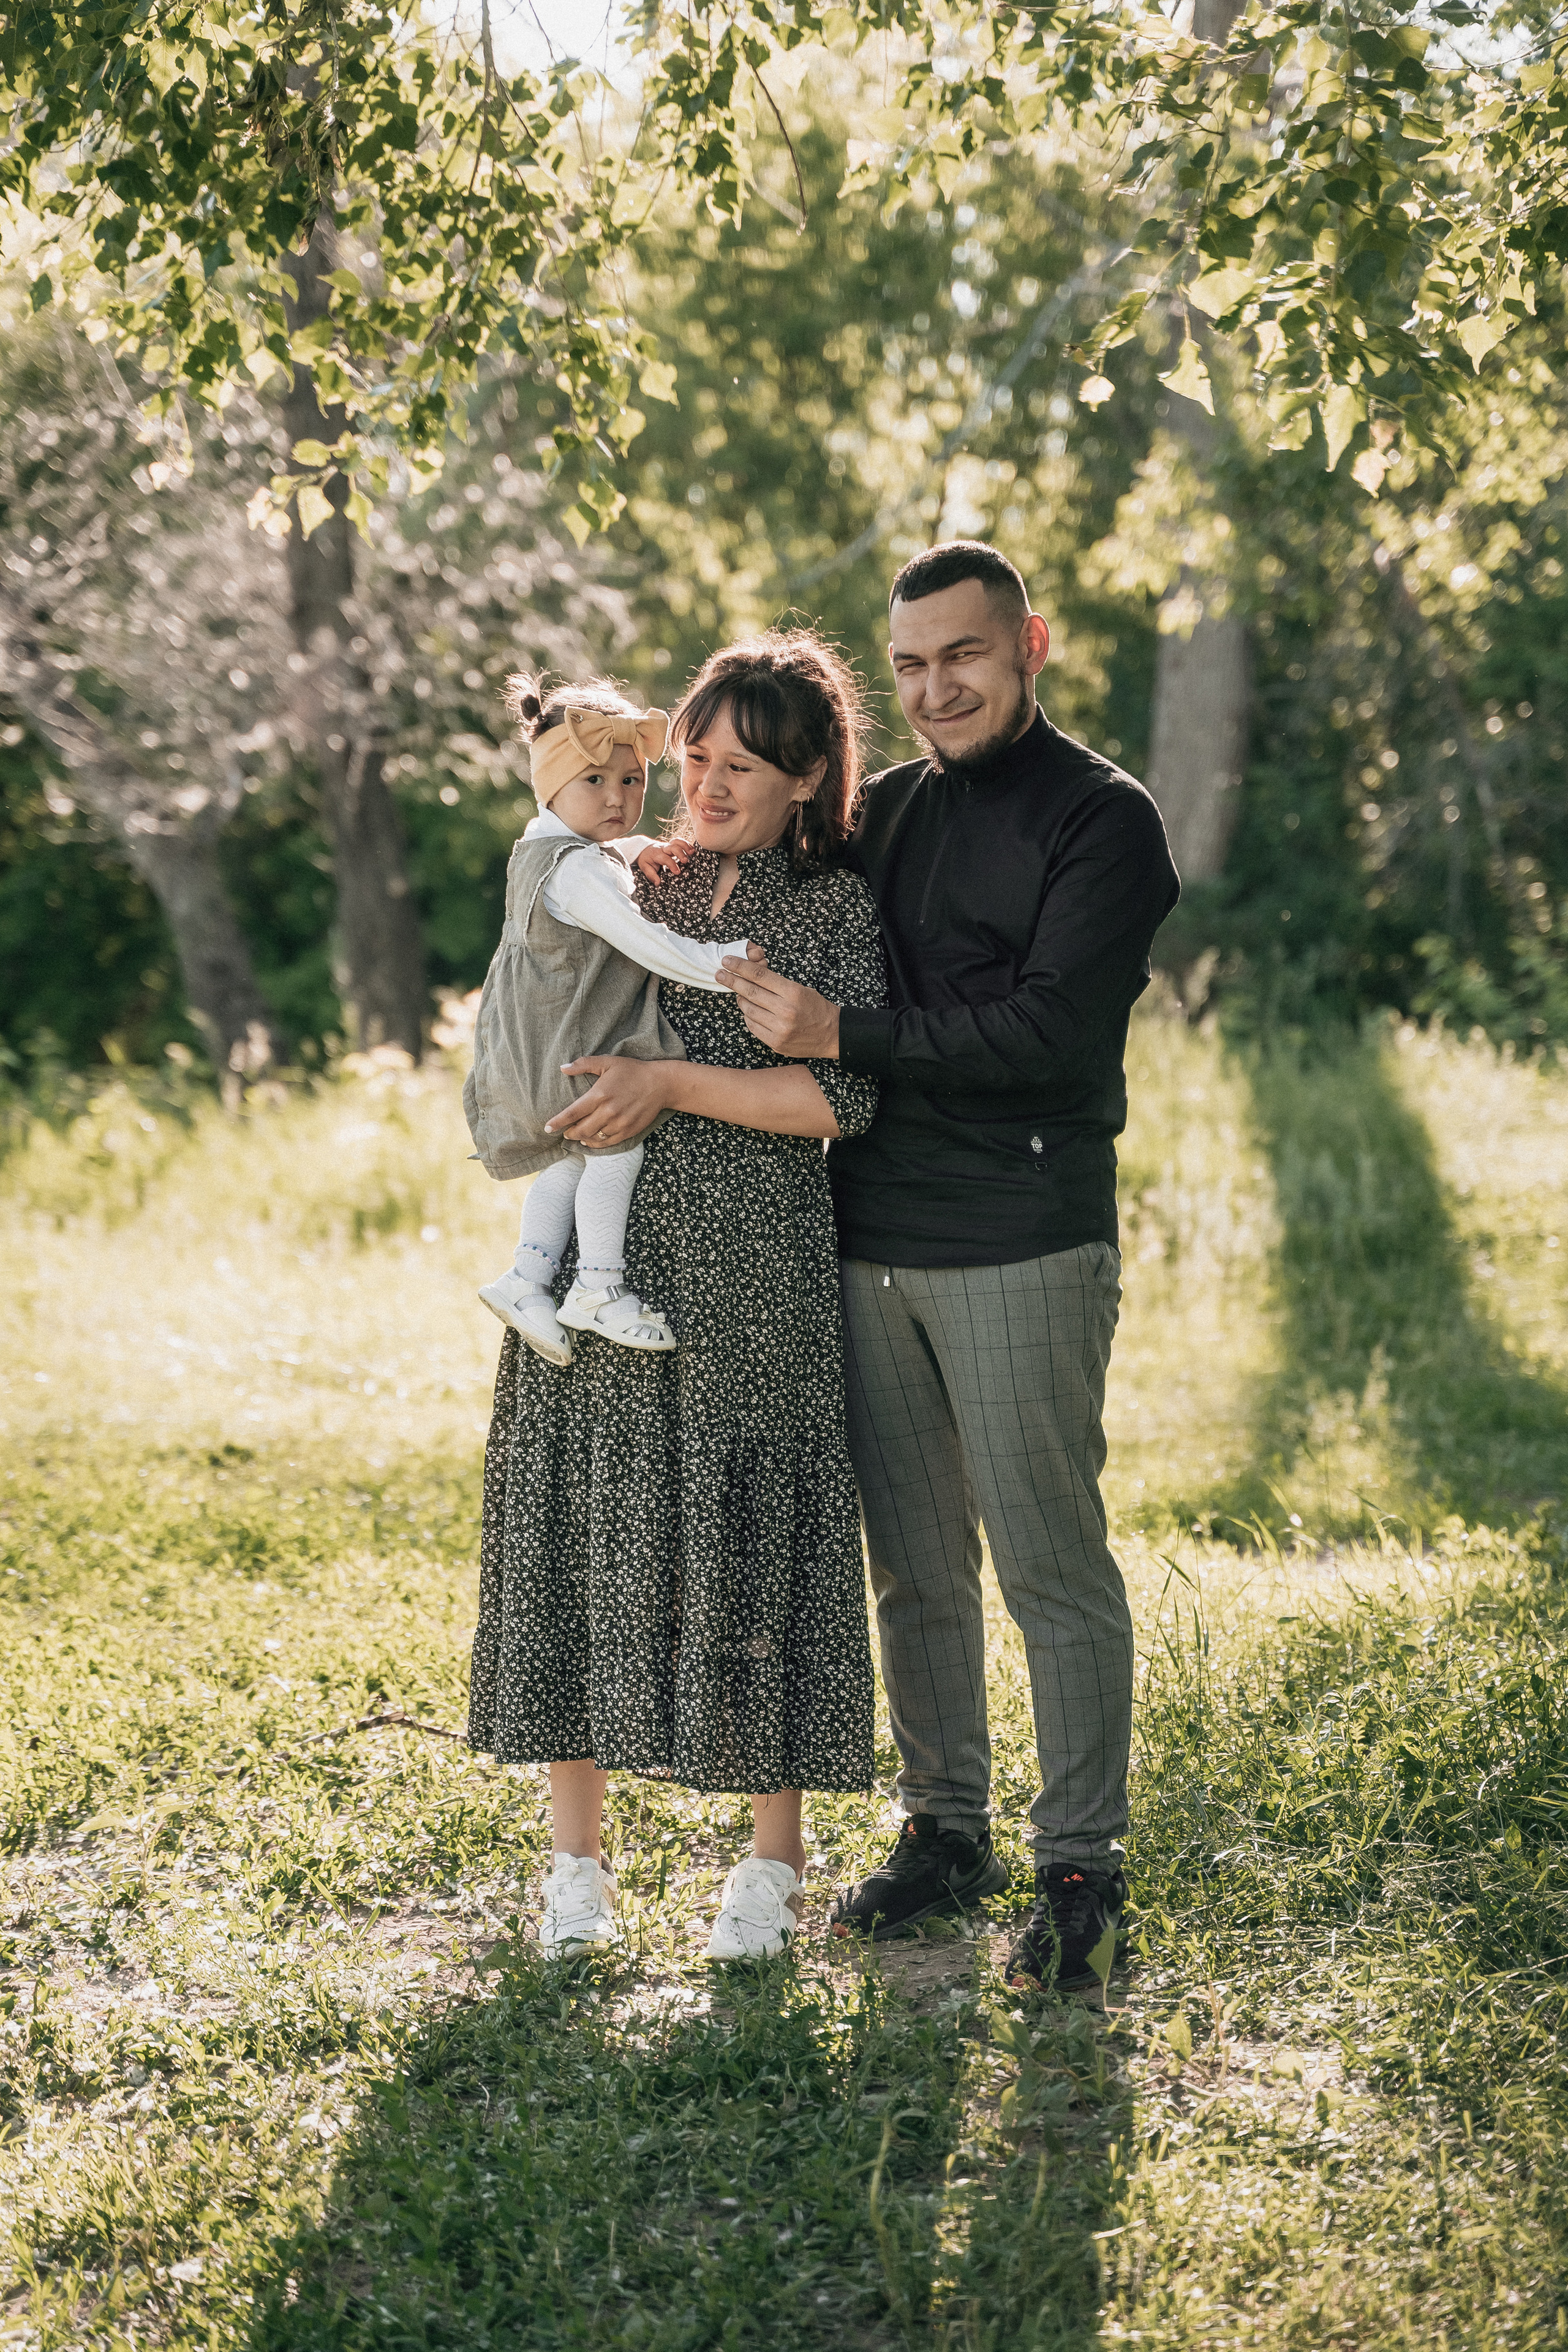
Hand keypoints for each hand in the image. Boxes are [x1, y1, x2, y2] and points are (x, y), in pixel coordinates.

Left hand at [546, 1056, 673, 1146]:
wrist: (660, 1084)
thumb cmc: (632, 1071)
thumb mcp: (608, 1062)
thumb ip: (583, 1064)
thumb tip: (562, 1068)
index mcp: (600, 1094)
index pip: (572, 1113)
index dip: (558, 1122)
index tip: (547, 1128)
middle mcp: (608, 1111)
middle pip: (581, 1129)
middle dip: (569, 1133)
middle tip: (564, 1132)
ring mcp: (619, 1123)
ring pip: (594, 1137)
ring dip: (582, 1138)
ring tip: (577, 1135)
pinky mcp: (628, 1130)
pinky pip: (608, 1142)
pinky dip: (596, 1143)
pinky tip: (591, 1140)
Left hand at [632, 837, 695, 885]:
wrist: (643, 849)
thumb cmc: (646, 860)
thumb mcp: (645, 868)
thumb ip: (651, 876)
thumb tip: (657, 883)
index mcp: (656, 855)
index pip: (665, 858)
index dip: (672, 865)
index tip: (677, 872)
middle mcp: (663, 848)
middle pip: (672, 847)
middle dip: (680, 853)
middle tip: (686, 861)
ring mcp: (668, 845)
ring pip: (677, 841)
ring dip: (685, 846)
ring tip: (692, 853)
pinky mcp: (672, 844)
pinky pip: (680, 841)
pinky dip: (686, 844)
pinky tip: (692, 850)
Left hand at [718, 952, 840, 1059]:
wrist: (833, 1035)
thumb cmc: (816, 1008)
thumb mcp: (801, 989)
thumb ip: (777, 985)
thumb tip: (750, 977)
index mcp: (794, 993)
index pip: (760, 976)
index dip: (741, 967)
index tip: (727, 961)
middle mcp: (786, 1011)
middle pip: (750, 992)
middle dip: (732, 981)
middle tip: (719, 974)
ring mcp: (780, 1029)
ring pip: (748, 1010)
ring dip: (741, 1000)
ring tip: (740, 994)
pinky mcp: (776, 1043)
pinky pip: (753, 1026)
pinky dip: (748, 1016)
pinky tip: (749, 1011)